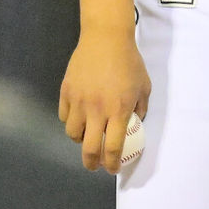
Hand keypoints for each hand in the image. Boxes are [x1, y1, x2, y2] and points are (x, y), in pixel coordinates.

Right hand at [59, 26, 150, 173]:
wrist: (106, 39)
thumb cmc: (130, 61)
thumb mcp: (144, 85)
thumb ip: (141, 107)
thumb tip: (136, 124)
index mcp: (118, 110)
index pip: (113, 147)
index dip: (112, 163)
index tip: (113, 169)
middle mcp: (96, 110)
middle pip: (89, 149)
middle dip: (92, 163)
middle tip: (95, 166)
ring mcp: (78, 102)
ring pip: (72, 134)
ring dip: (80, 140)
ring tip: (87, 136)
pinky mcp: (65, 93)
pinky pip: (64, 116)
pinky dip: (70, 121)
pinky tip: (78, 117)